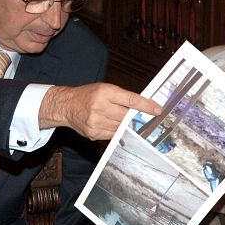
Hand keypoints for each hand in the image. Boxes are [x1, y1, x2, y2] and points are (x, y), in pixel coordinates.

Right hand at [40, 83, 161, 140]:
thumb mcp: (104, 88)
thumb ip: (123, 97)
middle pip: (127, 117)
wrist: (66, 106)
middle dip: (136, 118)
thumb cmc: (87, 95)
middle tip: (145, 119)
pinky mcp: (94, 133)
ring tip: (125, 121)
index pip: (131, 100)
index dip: (147, 106)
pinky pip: (113, 135)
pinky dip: (117, 131)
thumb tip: (143, 106)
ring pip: (121, 128)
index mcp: (105, 92)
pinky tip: (113, 125)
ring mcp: (96, 122)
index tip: (157, 110)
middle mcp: (100, 107)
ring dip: (127, 126)